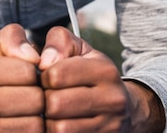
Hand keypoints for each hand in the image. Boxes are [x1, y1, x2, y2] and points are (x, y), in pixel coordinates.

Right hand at [0, 23, 44, 131]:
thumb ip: (12, 39)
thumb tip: (34, 56)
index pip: (27, 71)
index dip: (34, 72)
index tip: (27, 76)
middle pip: (33, 100)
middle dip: (38, 96)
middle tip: (31, 95)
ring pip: (34, 126)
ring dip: (38, 118)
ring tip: (28, 111)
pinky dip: (31, 132)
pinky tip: (22, 122)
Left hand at [38, 27, 164, 132]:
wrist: (123, 107)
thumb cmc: (92, 73)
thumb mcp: (80, 50)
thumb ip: (60, 43)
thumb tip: (44, 61)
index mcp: (105, 70)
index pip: (56, 75)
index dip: (43, 77)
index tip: (46, 78)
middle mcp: (113, 99)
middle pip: (56, 104)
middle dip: (44, 100)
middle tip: (47, 97)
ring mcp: (110, 125)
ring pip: (59, 128)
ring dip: (49, 121)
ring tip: (52, 113)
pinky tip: (59, 123)